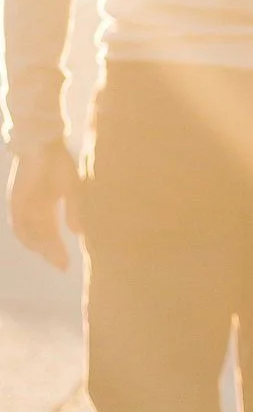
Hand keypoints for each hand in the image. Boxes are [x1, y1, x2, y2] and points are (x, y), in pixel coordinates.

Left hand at [7, 141, 82, 270]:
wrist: (43, 146)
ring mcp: (24, 207)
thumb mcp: (73, 189)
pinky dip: (27, 236)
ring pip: (30, 234)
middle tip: (63, 266)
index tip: (68, 264)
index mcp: (48, 205)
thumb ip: (75, 210)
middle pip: (42, 238)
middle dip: (52, 252)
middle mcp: (34, 210)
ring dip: (40, 247)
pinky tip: (37, 245)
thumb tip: (78, 232)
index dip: (59, 249)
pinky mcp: (16, 202)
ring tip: (53, 257)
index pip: (52, 233)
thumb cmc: (60, 163)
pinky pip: (19, 224)